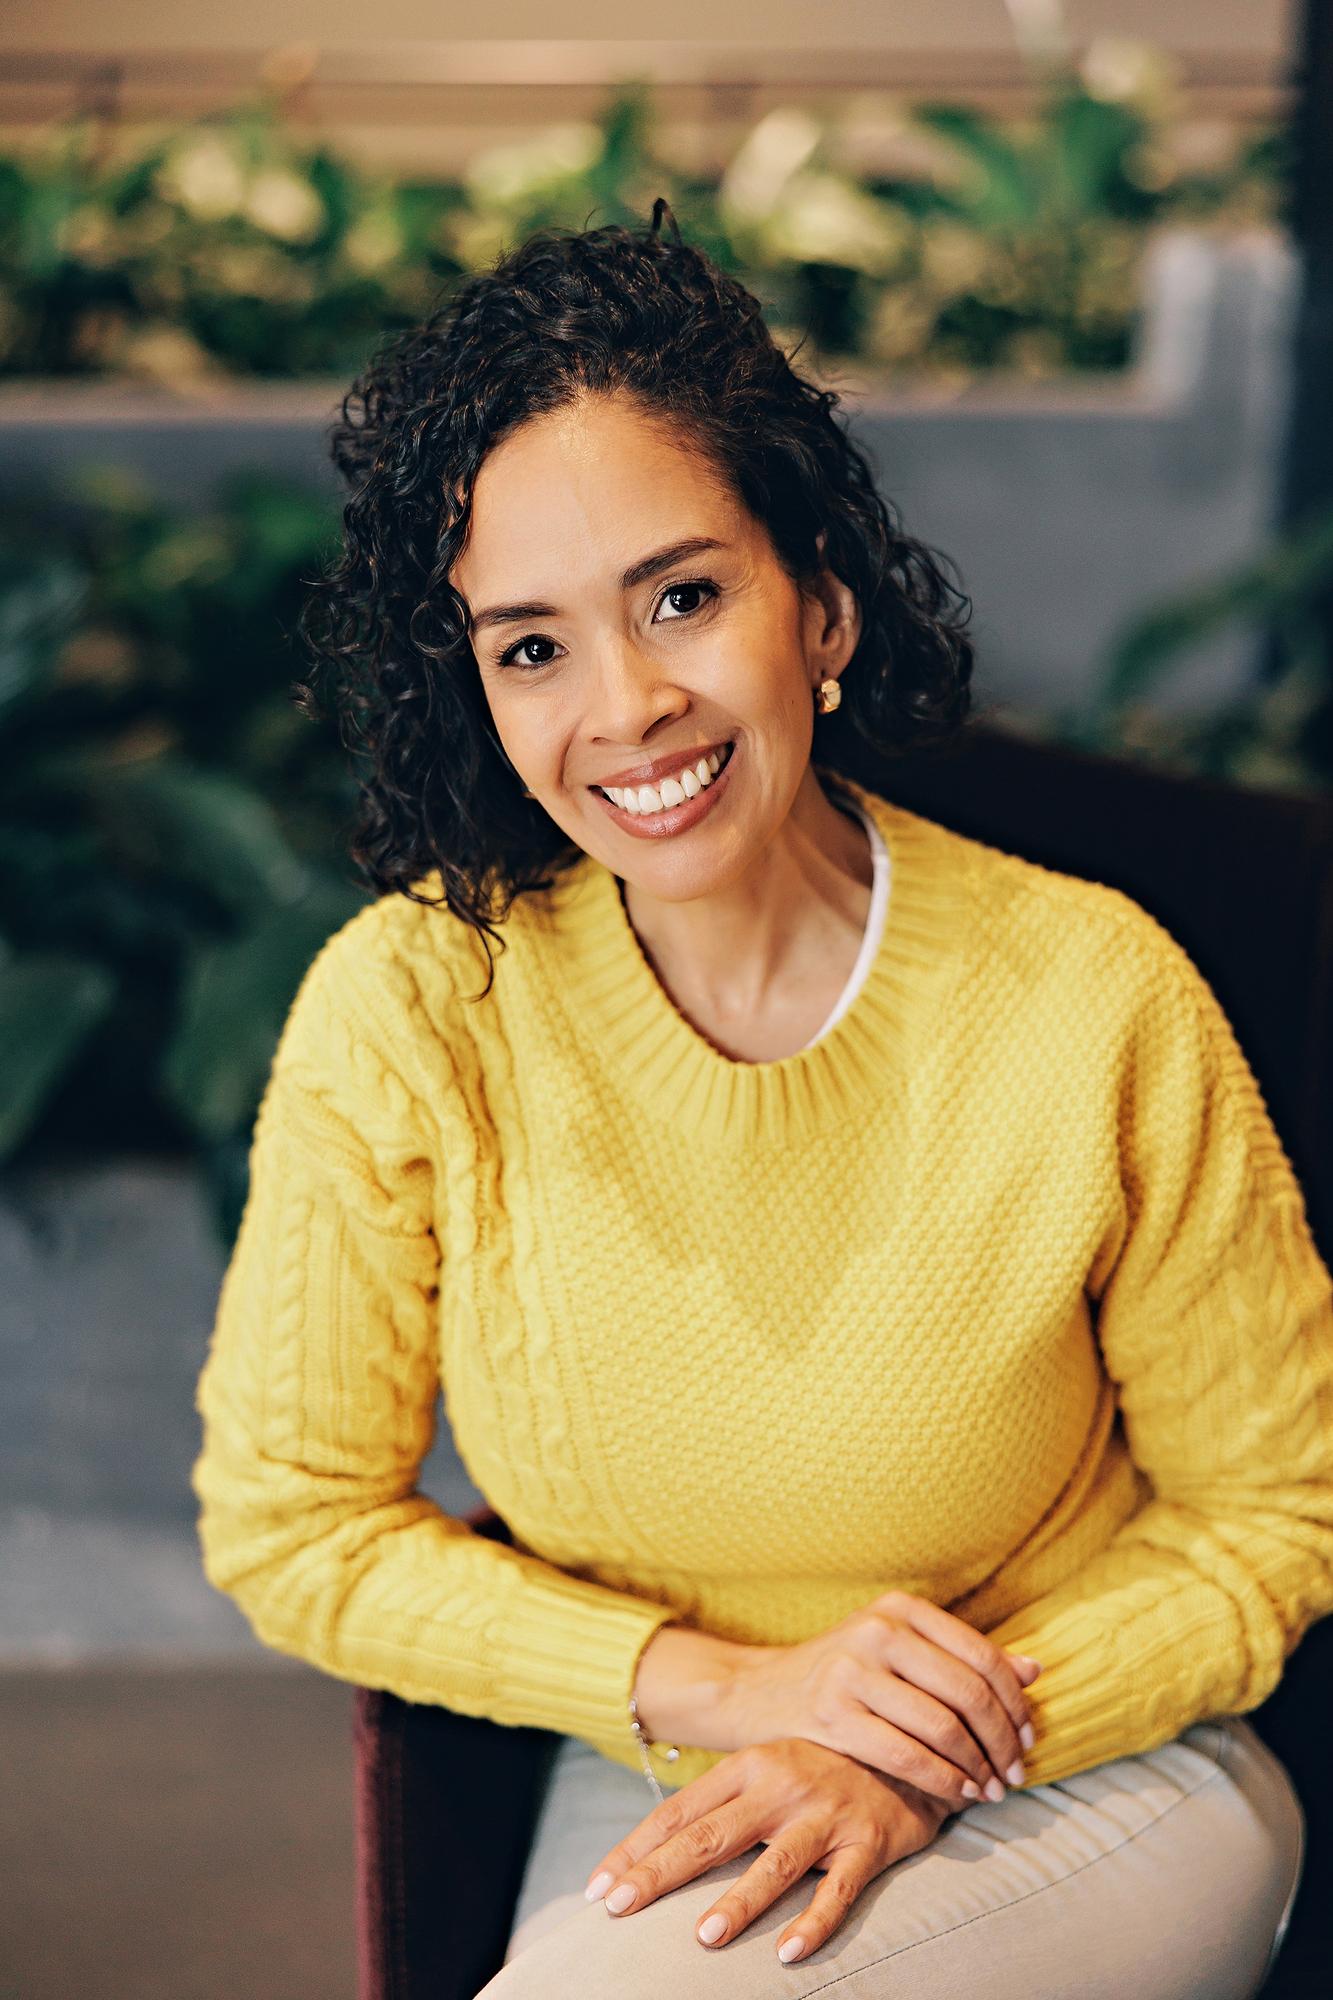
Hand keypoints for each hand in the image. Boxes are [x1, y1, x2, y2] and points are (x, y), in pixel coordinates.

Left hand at [584, 1736, 948, 1964]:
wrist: (914, 1744)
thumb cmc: (826, 1766)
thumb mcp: (771, 1768)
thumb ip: (724, 1802)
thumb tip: (659, 1846)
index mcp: (750, 1764)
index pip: (679, 1812)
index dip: (635, 1849)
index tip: (597, 1887)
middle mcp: (782, 1784)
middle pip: (710, 1835)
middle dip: (659, 1874)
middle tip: (618, 1908)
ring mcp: (826, 1813)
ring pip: (774, 1863)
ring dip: (739, 1901)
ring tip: (703, 1937)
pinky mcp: (870, 1841)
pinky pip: (840, 1889)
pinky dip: (815, 1922)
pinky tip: (790, 1955)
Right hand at [720, 1591, 1041, 1810]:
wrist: (761, 1692)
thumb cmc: (845, 1674)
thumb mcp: (900, 1651)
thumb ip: (963, 1658)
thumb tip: (1035, 1670)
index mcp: (901, 1608)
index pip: (981, 1656)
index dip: (1015, 1704)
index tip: (1027, 1740)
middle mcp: (879, 1630)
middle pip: (968, 1692)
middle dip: (1002, 1741)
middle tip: (1015, 1775)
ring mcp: (852, 1670)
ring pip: (943, 1726)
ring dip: (977, 1767)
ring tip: (990, 1790)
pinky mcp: (834, 1714)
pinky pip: (908, 1756)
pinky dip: (944, 1780)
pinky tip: (958, 1793)